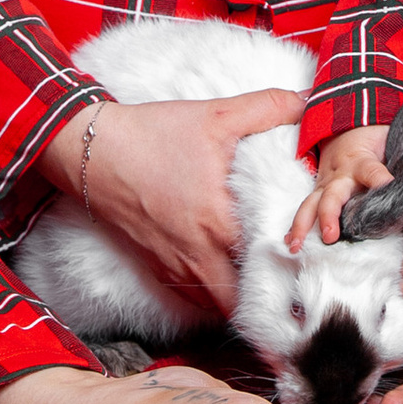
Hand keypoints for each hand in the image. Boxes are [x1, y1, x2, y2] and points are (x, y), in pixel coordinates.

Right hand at [47, 90, 302, 319]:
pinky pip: (191, 294)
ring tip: (264, 284)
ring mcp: (173, 265)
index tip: (311, 271)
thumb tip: (311, 99)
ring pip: (215, 304)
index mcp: (219, 226)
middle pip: (240, 304)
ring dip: (238, 298)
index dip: (292, 276)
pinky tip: (225, 272)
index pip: (266, 271)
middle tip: (291, 287)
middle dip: (267, 301)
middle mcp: (197, 256)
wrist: (91, 149)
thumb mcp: (215, 115)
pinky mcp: (155, 264)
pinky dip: (211, 291)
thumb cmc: (151, 134)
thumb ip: (268, 108)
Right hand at [288, 124, 389, 249]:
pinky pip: (305, 210)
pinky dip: (296, 227)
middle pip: (333, 194)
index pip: (371, 171)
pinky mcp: (318, 194)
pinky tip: (291, 244)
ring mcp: (326, 185)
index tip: (387, 188)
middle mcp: (341, 175)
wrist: (349, 129)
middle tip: (330, 235)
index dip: (380, 179)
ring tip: (298, 245)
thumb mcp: (394, 143)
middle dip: (329, 214)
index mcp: (363, 162)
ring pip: (311, 204)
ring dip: (303, 225)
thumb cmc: (377, 141)